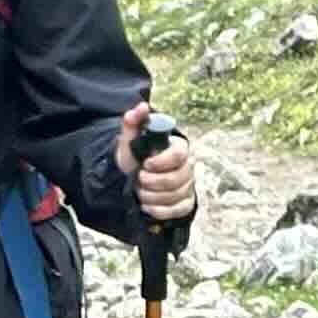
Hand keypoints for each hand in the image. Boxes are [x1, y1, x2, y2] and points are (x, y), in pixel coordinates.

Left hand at [115, 101, 198, 225]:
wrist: (131, 180)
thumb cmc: (134, 158)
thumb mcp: (130, 140)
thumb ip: (133, 122)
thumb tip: (141, 107)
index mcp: (178, 148)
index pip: (179, 155)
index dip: (161, 162)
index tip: (145, 164)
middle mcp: (187, 167)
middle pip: (177, 179)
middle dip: (152, 182)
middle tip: (139, 179)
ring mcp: (188, 186)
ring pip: (175, 196)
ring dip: (151, 196)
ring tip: (140, 191)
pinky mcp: (185, 203)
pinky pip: (177, 210)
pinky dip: (158, 210)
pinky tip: (147, 204)